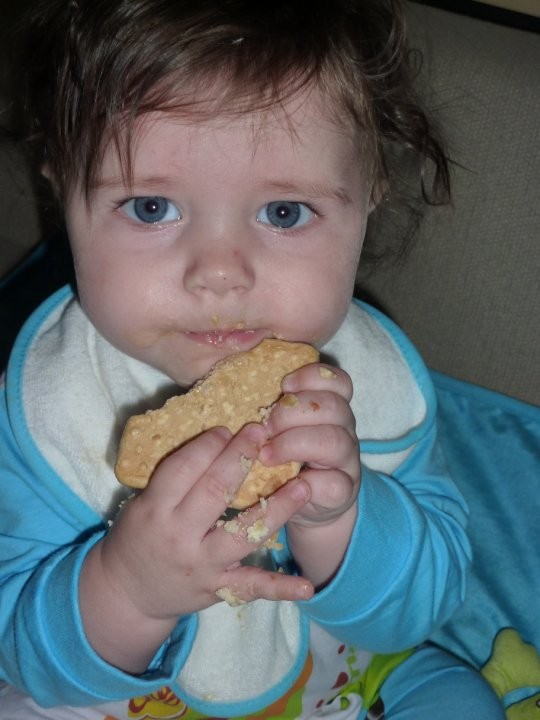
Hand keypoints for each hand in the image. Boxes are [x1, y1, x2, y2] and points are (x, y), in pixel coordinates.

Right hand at [79, 425, 312, 672]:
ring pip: (243, 534)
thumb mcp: (144, 502)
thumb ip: (175, 477)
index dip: (207, 445)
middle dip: (241, 458)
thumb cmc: (138, 535)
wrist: (127, 593)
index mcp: (154, 508)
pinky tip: (307, 585)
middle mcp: (178, 536)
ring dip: (276, 509)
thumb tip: (215, 436)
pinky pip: (251, 587)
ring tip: (303, 486)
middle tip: (261, 432)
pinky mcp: (217, 588)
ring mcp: (201, 564)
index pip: (183, 469)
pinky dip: (280, 588)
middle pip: (214, 491)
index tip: (228, 427)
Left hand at [258, 363, 360, 585]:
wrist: (303, 503)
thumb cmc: (281, 454)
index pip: (337, 381)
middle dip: (293, 412)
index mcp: (329, 406)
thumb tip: (234, 362)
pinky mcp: (344, 491)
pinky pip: (335, 484)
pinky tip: (291, 483)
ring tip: (266, 455)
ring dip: (294, 444)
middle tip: (265, 426)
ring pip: (334, 441)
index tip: (283, 386)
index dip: (312, 377)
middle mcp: (343, 428)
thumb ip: (267, 401)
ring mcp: (346, 460)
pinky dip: (310, 483)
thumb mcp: (275, 424)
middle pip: (334, 406)